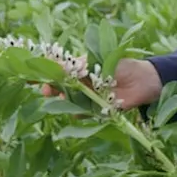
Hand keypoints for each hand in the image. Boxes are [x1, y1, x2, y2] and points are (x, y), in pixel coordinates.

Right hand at [40, 58, 161, 109]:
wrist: (146, 82)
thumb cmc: (123, 66)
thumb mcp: (101, 62)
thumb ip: (82, 66)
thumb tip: (60, 65)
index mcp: (81, 68)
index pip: (58, 69)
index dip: (44, 72)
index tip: (30, 74)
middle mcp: (82, 84)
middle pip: (59, 88)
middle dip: (50, 89)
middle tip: (45, 90)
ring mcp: (88, 98)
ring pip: (68, 102)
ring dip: (63, 101)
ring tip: (63, 97)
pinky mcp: (97, 110)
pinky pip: (83, 114)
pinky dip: (79, 112)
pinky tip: (79, 109)